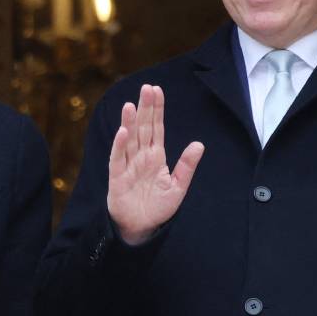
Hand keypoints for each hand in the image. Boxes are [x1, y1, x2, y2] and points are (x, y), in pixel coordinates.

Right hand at [107, 84, 203, 244]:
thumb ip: (186, 166)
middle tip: (147, 87)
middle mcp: (141, 157)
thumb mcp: (178, 187)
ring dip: (129, 122)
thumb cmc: (158, 207)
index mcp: (156, 156)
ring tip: (131, 105)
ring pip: (129, 140)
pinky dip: (120, 146)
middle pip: (143, 128)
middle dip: (145, 108)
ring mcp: (128, 166)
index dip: (157, 109)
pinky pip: (118, 159)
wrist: (141, 228)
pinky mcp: (117, 178)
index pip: (156, 128)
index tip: (157, 90)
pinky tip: (123, 132)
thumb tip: (199, 144)